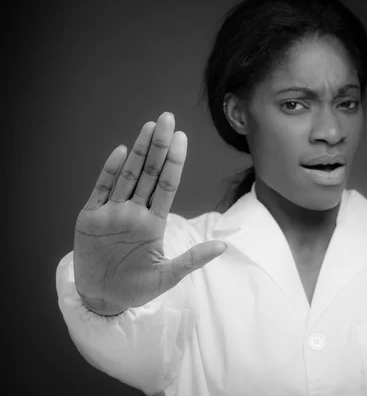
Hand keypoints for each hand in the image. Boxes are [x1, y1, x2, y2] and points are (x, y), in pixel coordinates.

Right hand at [73, 112, 226, 315]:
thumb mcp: (168, 276)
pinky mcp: (91, 218)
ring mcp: (113, 212)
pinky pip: (102, 190)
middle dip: (158, 147)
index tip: (182, 138)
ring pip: (128, 175)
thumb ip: (192, 259)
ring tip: (148, 127)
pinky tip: (120, 152)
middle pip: (149, 173)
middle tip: (167, 118)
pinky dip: (110, 171)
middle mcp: (134, 212)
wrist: (102, 299)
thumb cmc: (136, 287)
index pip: (167, 185)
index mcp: (154, 222)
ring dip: (137, 151)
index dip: (174, 162)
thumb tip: (224, 246)